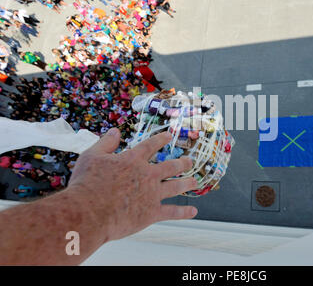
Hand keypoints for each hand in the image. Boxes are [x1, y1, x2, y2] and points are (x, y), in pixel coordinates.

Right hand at [69, 128, 197, 241]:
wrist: (89, 212)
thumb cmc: (86, 184)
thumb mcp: (91, 156)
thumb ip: (105, 143)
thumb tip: (115, 131)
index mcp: (133, 160)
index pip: (150, 146)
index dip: (161, 139)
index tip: (169, 135)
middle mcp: (147, 175)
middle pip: (170, 166)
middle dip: (182, 163)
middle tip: (189, 161)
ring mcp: (152, 194)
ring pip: (176, 186)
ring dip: (187, 183)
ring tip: (195, 182)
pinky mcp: (152, 213)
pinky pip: (172, 212)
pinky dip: (183, 212)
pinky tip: (193, 211)